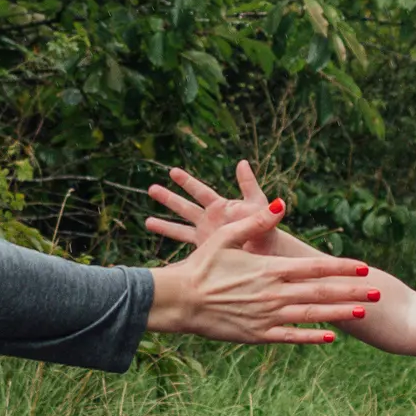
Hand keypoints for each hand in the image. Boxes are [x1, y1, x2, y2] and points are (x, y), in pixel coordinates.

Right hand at [142, 161, 313, 260]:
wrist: (269, 253)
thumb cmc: (267, 227)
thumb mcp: (258, 203)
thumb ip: (249, 185)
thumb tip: (241, 162)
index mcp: (220, 207)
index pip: (200, 191)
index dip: (187, 182)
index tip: (172, 171)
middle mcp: (210, 220)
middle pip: (185, 207)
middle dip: (168, 199)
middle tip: (151, 189)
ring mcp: (207, 236)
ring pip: (180, 229)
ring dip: (164, 225)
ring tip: (146, 221)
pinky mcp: (207, 252)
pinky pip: (188, 250)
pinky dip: (176, 252)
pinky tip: (163, 252)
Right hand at [143, 161, 373, 342]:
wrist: (179, 301)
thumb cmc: (200, 266)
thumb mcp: (226, 236)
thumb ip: (256, 222)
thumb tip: (281, 204)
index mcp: (270, 269)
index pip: (315, 267)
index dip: (342, 267)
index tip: (364, 267)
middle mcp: (274, 293)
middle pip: (322, 292)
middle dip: (352, 292)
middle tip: (378, 293)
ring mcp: (267, 316)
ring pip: (312, 315)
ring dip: (339, 314)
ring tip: (363, 312)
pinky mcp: (257, 335)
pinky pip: (290, 337)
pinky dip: (311, 337)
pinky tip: (330, 336)